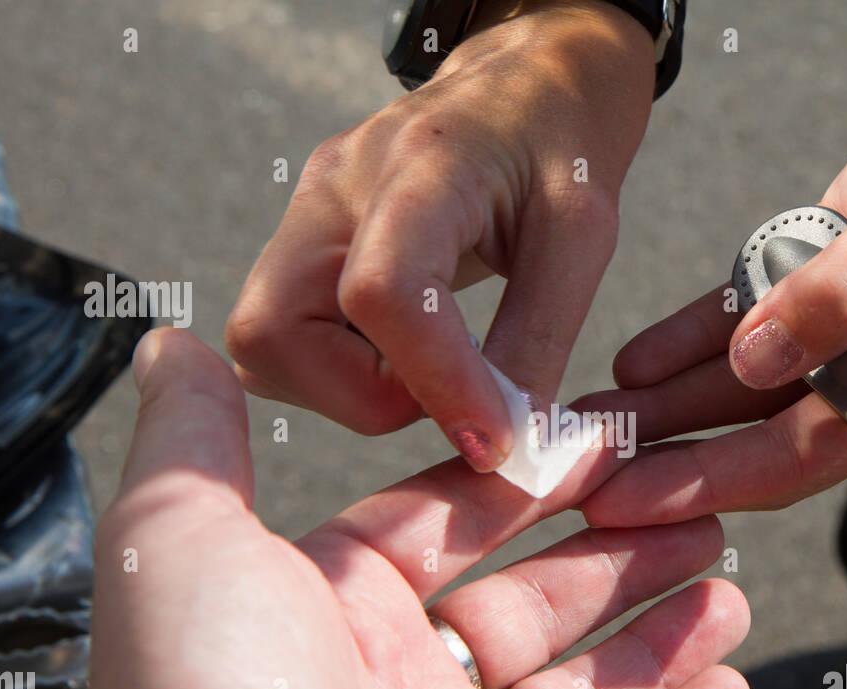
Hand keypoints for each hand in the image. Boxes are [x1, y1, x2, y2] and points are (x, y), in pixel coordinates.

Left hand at [51, 328, 748, 688]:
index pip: (460, 525)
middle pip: (539, 602)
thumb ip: (194, 441)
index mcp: (340, 611)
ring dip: (662, 639)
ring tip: (726, 591)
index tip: (603, 445)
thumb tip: (173, 346)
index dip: (535, 482)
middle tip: (690, 509)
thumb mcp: (184, 542)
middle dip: (620, 554)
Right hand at [225, 0, 653, 472]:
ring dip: (346, 390)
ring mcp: (304, 213)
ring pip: (265, 345)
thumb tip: (508, 441)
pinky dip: (337, 373)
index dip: (432, 383)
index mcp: (422, 166)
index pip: (382, 291)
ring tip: (432, 369)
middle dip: (362, 398)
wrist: (524, 88)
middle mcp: (335, 187)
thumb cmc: (560, 148)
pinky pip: (281, 339)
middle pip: (274, 330)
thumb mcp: (582, 237)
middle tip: (448, 393)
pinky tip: (402, 353)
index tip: (490, 439)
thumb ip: (539, 340)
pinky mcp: (299, 242)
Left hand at [578, 0, 846, 524]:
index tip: (626, 505)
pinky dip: (693, 335)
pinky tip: (634, 359)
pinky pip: (746, 312)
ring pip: (741, 378)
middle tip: (582, 474)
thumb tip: (756, 367)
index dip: (709, 484)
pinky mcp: (824, 270)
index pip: (801, 458)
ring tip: (589, 420)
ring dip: (667, 400)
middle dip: (670, 453)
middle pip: (756, 431)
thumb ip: (843, 298)